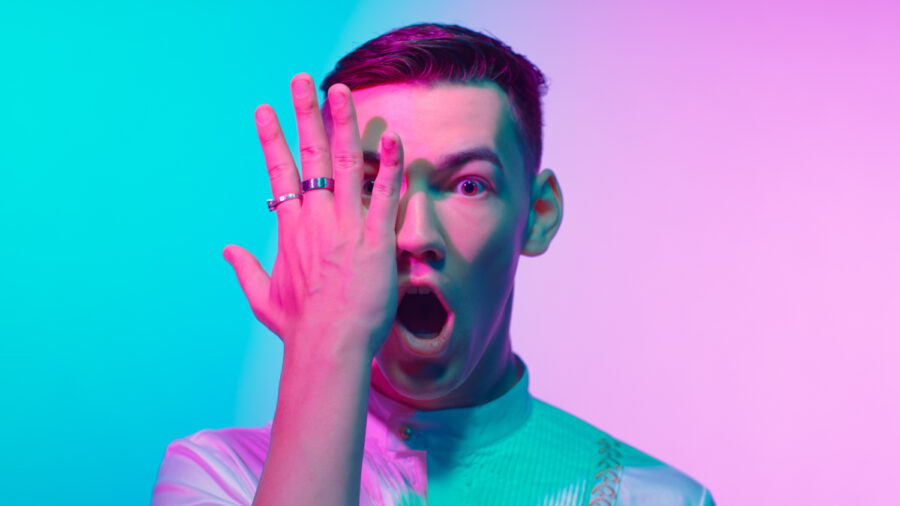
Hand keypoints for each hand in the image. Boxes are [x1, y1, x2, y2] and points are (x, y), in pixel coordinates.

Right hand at [223, 73, 403, 359]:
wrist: (328, 347)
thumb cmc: (299, 326)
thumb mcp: (263, 298)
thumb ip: (244, 269)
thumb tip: (226, 251)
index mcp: (290, 230)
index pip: (278, 174)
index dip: (271, 140)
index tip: (264, 110)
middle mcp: (315, 220)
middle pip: (309, 157)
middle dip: (304, 115)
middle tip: (301, 81)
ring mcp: (346, 227)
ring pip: (345, 165)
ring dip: (343, 124)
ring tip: (341, 91)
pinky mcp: (376, 240)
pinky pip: (384, 195)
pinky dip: (389, 165)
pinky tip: (392, 136)